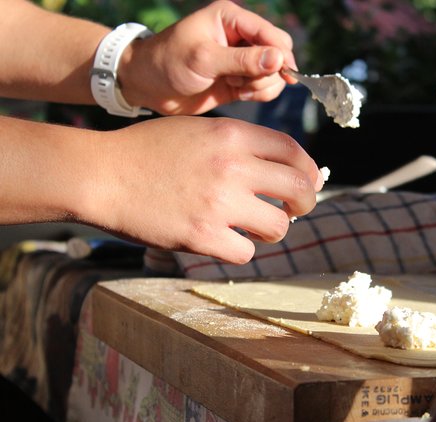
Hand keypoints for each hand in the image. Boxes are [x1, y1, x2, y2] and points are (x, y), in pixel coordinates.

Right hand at [90, 116, 322, 262]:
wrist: (102, 175)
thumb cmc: (149, 151)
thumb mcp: (199, 130)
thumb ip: (240, 144)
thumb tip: (283, 168)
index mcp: (233, 135)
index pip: (294, 152)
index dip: (308, 171)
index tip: (308, 182)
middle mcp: (233, 167)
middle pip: (299, 190)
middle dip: (305, 203)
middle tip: (294, 210)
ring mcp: (219, 203)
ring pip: (278, 227)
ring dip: (271, 229)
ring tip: (252, 226)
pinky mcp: (202, 236)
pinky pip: (245, 252)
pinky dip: (238, 248)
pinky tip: (222, 239)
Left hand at [120, 0, 298, 115]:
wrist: (148, 87)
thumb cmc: (168, 63)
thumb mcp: (204, 59)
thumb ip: (242, 60)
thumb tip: (278, 60)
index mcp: (231, 18)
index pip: (271, 34)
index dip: (280, 54)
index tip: (282, 74)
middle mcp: (240, 36)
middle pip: (279, 53)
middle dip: (270, 71)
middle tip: (246, 81)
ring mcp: (242, 60)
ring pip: (274, 73)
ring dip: (262, 85)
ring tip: (237, 87)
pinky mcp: (240, 80)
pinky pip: (265, 88)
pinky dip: (258, 94)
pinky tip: (239, 94)